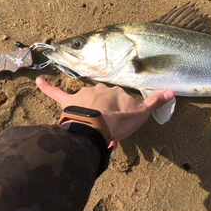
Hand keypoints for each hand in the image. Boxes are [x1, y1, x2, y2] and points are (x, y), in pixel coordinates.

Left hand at [35, 77, 174, 141]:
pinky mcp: (68, 102)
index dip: (120, 114)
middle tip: (107, 128)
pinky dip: (46, 88)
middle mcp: (99, 89)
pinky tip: (37, 81)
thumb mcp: (141, 114)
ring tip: (92, 129)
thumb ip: (155, 102)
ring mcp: (82, 95)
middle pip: (103, 100)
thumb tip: (172, 91)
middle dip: (104, 113)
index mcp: (115, 92)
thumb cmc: (118, 122)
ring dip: (88, 112)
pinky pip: (55, 93)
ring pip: (86, 102)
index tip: (120, 125)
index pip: (120, 101)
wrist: (95, 128)